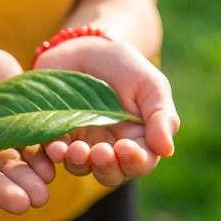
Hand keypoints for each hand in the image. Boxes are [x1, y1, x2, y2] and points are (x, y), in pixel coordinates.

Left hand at [34, 37, 179, 185]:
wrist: (84, 46)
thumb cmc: (123, 66)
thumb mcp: (150, 85)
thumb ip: (161, 116)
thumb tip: (166, 149)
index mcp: (138, 140)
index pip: (140, 163)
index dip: (135, 162)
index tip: (126, 147)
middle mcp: (110, 148)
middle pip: (111, 174)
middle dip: (107, 167)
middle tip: (101, 152)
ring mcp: (82, 143)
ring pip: (81, 168)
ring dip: (79, 163)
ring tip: (77, 150)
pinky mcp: (55, 134)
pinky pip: (54, 153)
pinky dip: (55, 154)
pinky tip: (56, 147)